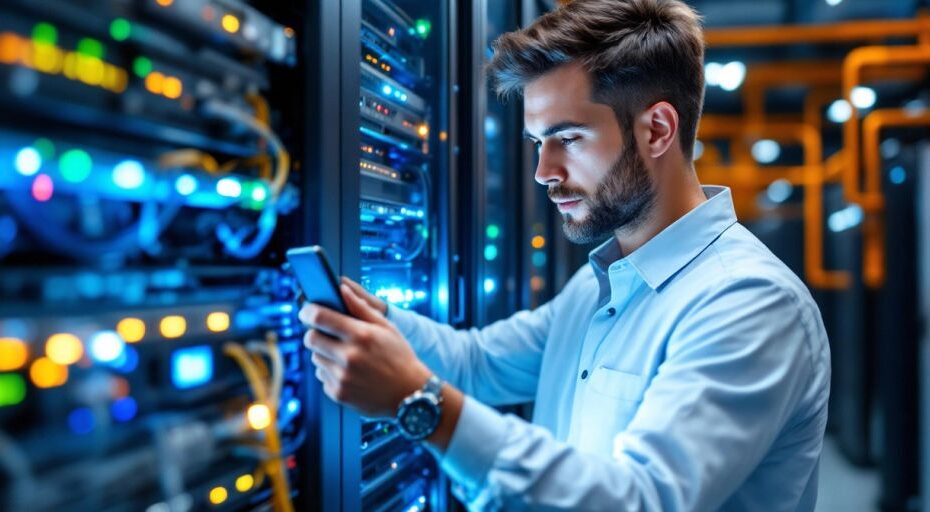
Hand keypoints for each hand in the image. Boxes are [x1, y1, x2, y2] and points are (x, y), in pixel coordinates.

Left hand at [300, 282, 429, 416]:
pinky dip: (330, 372)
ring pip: (315, 358)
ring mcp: (342, 377)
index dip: (308, 312)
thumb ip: (361, 307)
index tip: (306, 312)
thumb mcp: (387, 327)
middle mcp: (349, 356)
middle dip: (314, 334)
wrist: (410, 394)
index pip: (320, 318)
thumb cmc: (400, 357)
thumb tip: (341, 289)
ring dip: (324, 354)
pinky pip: (322, 376)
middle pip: (310, 339)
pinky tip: (348, 372)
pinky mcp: (338, 393)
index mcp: (361, 335)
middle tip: (325, 334)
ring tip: (344, 356)